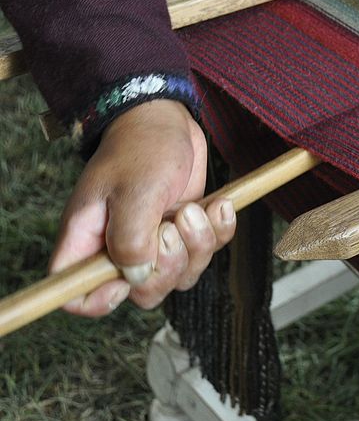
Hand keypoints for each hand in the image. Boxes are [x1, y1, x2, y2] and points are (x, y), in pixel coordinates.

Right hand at [49, 99, 235, 315]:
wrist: (166, 119)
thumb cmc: (141, 147)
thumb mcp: (135, 189)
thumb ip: (131, 237)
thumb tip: (137, 276)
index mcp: (88, 240)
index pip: (76, 296)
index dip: (100, 300)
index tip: (128, 278)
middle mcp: (119, 247)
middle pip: (143, 291)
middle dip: (170, 265)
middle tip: (174, 224)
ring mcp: (154, 242)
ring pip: (181, 276)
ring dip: (199, 245)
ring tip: (195, 208)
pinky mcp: (184, 232)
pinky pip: (207, 252)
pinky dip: (219, 232)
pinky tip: (219, 205)